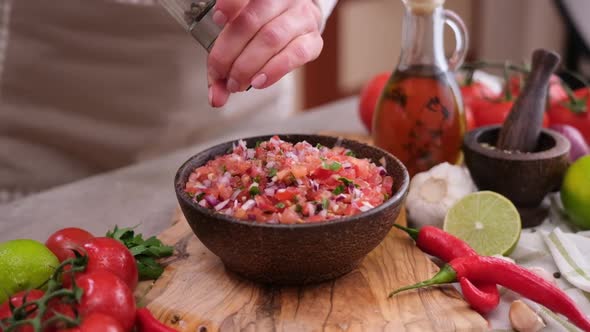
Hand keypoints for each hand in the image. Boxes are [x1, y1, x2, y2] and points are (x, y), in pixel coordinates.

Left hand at [207, 0, 323, 106]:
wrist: (298, 24)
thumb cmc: (263, 26)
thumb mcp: (239, 33)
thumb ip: (223, 59)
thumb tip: (216, 97)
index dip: (229, 4)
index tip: (218, 19)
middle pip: (251, 21)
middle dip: (230, 53)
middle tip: (222, 75)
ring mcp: (301, 16)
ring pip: (271, 38)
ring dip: (249, 66)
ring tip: (237, 83)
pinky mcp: (313, 39)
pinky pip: (296, 54)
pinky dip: (274, 70)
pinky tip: (259, 81)